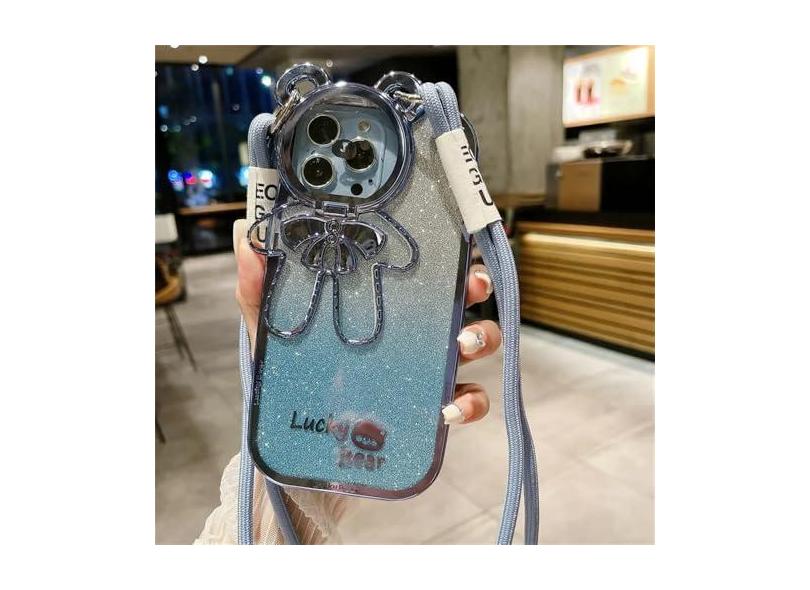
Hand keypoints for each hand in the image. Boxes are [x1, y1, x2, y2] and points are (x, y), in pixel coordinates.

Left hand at [233, 219, 499, 424]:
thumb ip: (260, 293)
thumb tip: (248, 238)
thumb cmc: (291, 386)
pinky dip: (471, 403)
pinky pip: (468, 403)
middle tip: (468, 287)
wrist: (297, 457)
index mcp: (380, 311)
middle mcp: (410, 336)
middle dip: (475, 287)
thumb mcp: (272, 338)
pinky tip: (449, 408)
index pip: (416, 272)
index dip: (439, 253)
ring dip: (481, 337)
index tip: (448, 243)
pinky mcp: (430, 414)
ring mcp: (425, 374)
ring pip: (475, 345)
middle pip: (458, 300)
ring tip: (463, 344)